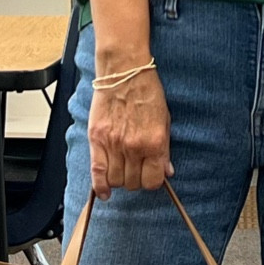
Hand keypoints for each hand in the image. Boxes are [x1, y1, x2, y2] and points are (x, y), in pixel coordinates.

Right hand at [87, 69, 172, 198]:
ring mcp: (113, 144)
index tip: (151, 176)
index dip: (152, 182)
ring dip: (120, 180)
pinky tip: (104, 192)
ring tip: (122, 171)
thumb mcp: (165, 120)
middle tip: (136, 170)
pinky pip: (97, 172)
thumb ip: (164, 150)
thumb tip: (167, 172)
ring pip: (116, 180)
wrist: (124, 72)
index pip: (153, 181)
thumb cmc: (147, 92)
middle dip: (136, 181)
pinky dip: (100, 186)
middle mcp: (134, 147)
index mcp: (154, 143)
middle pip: (133, 183)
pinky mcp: (97, 139)